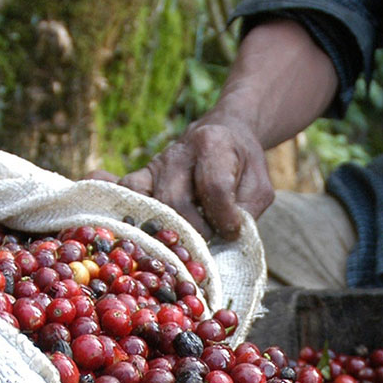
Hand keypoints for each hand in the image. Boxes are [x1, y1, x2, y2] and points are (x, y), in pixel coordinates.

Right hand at [110, 116, 275, 239]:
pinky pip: (123, 194)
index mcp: (213, 145)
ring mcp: (155, 164)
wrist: (224, 133)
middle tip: (205, 247)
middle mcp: (179, 152)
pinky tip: (130, 234)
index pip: (213, 187)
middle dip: (191, 231)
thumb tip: (224, 242)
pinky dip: (124, 213)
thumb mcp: (258, 187)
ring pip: (146, 201)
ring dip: (160, 230)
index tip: (232, 232)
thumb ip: (246, 213)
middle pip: (174, 199)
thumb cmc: (243, 167)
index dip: (223, 217)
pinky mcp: (142, 177)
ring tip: (175, 249)